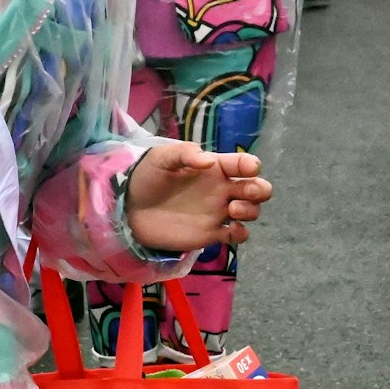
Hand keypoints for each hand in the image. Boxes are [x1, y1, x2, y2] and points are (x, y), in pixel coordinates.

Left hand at [124, 144, 271, 253]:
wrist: (129, 209)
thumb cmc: (146, 177)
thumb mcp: (161, 157)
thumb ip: (184, 154)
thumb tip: (209, 160)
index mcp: (213, 168)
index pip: (241, 164)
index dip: (251, 164)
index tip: (249, 168)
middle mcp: (220, 189)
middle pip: (256, 188)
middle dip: (260, 189)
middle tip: (244, 193)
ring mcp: (217, 212)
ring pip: (251, 211)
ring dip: (251, 210)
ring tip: (232, 210)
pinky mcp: (210, 234)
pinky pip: (237, 235)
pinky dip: (241, 233)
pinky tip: (230, 230)